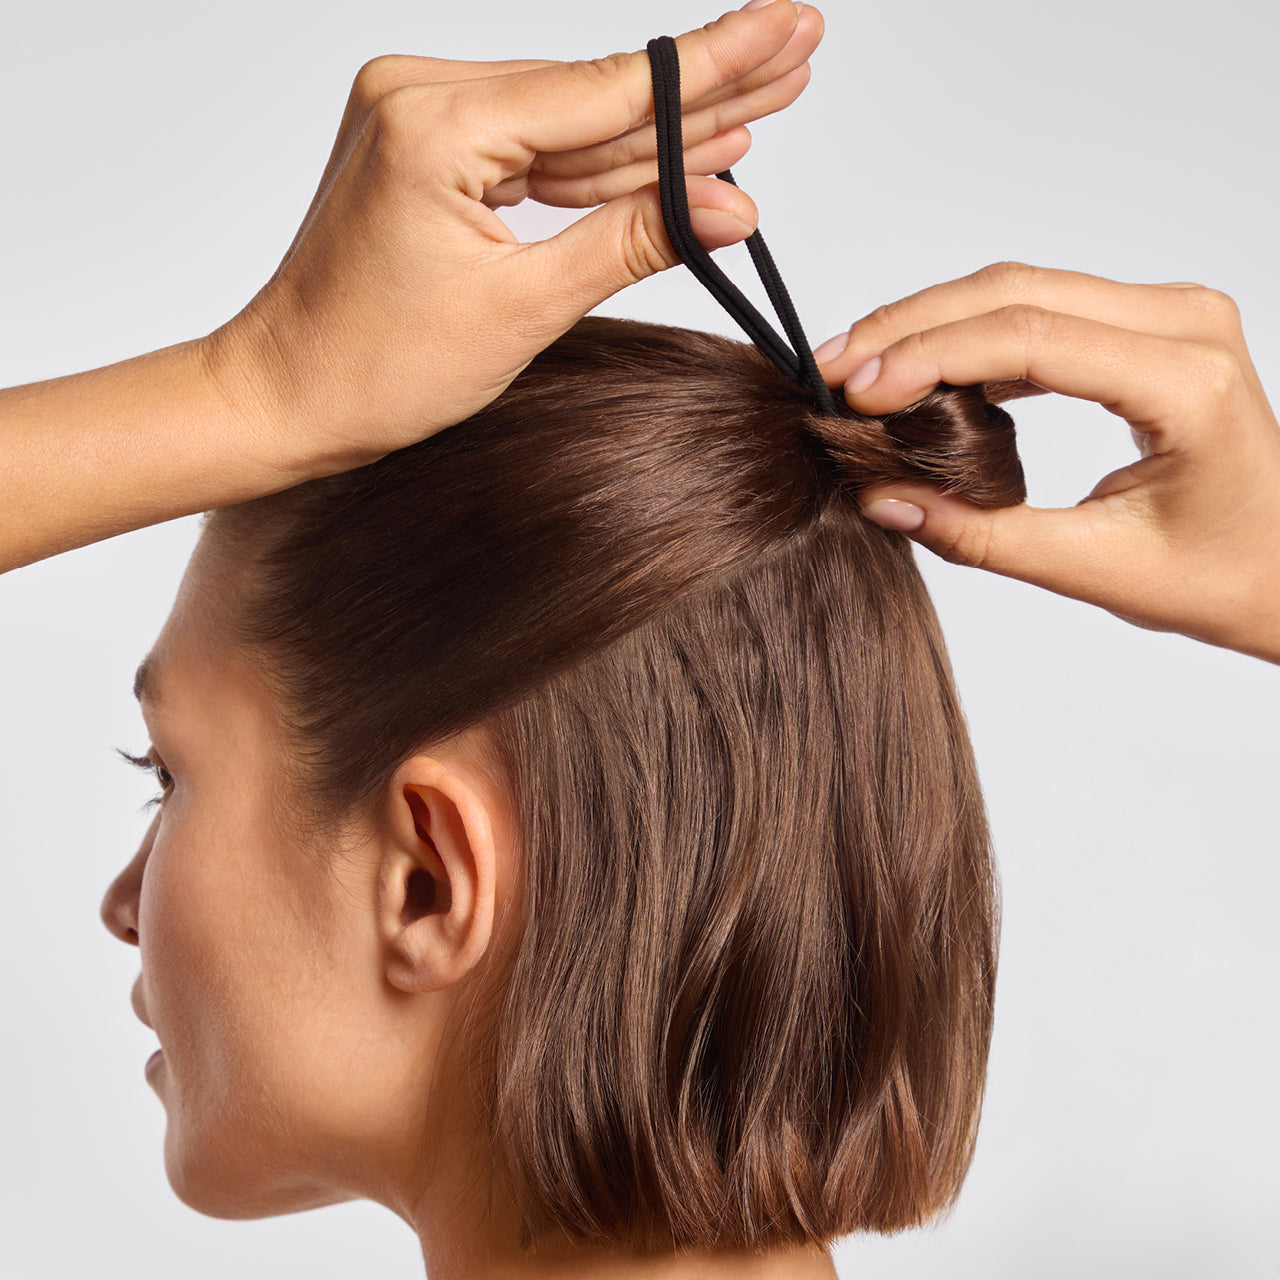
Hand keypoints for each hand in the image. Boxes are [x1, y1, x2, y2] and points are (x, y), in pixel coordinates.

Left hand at [204, 0, 822, 475]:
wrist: (288, 392)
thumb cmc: (377, 366)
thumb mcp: (525, 309)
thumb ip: (632, 242)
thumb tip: (730, 208)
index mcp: (436, 123)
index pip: (606, 90)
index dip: (711, 66)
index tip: (788, 26)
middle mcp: (422, 93)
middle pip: (598, 92)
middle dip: (704, 85)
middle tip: (798, 47)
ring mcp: (423, 114)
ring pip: (574, 121)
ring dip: (665, 127)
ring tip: (765, 101)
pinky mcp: (430, 146)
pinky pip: (538, 149)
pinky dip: (605, 162)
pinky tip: (683, 149)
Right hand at [813, 262, 1279, 664]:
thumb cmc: (1221, 574)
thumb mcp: (1094, 569)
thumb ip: (980, 535)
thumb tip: (881, 497)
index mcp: (1187, 381)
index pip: (1031, 337)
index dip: (929, 355)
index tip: (857, 393)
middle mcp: (1184, 324)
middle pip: (1015, 291)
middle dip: (911, 327)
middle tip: (834, 371)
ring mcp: (1168, 314)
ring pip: (1019, 289)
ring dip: (931, 324)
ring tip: (860, 371)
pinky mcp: (1143, 326)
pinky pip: (1039, 310)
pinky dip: (969, 336)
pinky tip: (918, 373)